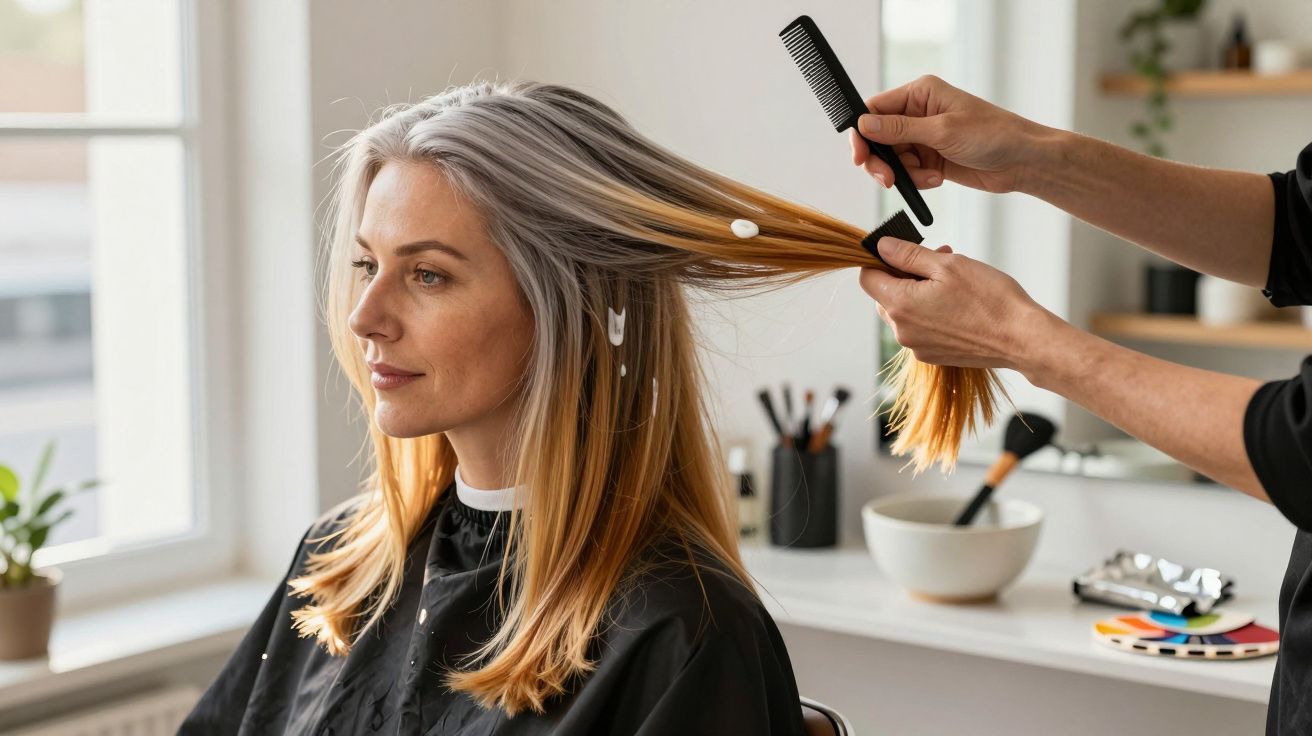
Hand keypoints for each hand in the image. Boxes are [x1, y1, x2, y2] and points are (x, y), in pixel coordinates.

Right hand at [849, 75, 1052, 194]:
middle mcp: (918, 113)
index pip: (875, 110)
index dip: (862, 134)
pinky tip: (938, 178)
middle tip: (887, 180)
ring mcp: (924, 137)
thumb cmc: (993, 135)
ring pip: (892, 159)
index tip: (860, 158)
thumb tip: (864, 125)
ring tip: (929, 177)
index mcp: (920, 94)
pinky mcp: (931, 158)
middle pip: (878, 138)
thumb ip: (899, 130)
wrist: (1022, 161)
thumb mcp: (942, 130)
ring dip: (905, 174)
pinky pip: (909, 172)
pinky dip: (918, 180)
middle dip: (881, 162)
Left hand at [859, 236, 1051, 370]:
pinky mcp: (932, 354)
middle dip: (905, 273)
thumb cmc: (990, 299)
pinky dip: (930, 311)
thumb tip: (881, 246)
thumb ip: (908, 254)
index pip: (867, 278)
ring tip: (952, 279)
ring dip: (919, 291)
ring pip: (904, 310)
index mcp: (900, 305)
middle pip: (884, 295)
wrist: (1021, 339)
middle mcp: (902, 330)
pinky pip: (920, 327)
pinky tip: (957, 302)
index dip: (880, 260)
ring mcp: (916, 346)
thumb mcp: (947, 264)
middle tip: (937, 258)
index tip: (901, 251)